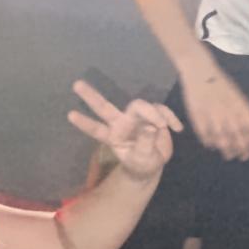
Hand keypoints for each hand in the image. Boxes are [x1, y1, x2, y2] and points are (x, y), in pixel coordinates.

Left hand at [65, 80, 180, 182]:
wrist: (154, 163)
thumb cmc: (142, 164)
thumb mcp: (143, 160)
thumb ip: (145, 144)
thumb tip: (149, 126)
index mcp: (113, 137)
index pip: (96, 129)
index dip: (85, 123)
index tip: (70, 115)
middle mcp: (121, 124)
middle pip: (104, 107)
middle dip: (91, 96)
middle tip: (76, 84)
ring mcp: (136, 118)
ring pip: (140, 106)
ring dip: (153, 114)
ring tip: (163, 127)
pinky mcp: (152, 114)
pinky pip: (161, 109)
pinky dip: (170, 117)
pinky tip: (177, 128)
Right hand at [179, 61, 248, 160]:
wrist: (201, 73)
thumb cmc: (221, 84)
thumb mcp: (238, 96)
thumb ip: (243, 113)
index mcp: (241, 107)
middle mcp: (229, 114)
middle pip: (239, 138)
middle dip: (243, 150)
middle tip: (243, 156)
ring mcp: (213, 117)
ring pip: (223, 141)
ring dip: (227, 150)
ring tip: (228, 155)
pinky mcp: (199, 119)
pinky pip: (206, 137)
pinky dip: (210, 144)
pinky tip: (212, 146)